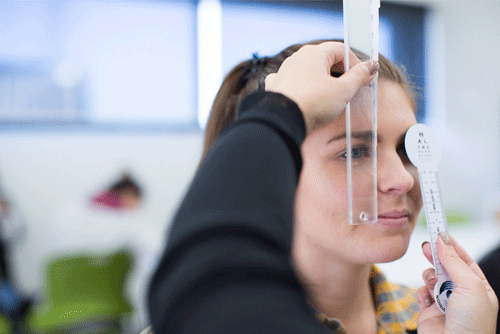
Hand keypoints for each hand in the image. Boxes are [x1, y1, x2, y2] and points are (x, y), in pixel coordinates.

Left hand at [264, 41, 378, 133]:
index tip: (364, 78)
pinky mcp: (276, 86)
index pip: (341, 50)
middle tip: (350, 87)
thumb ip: (358, 77)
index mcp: (314, 53)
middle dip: (340, 71)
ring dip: (321, 79)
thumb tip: (371, 66)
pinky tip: (305, 94)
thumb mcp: (343, 91)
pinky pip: (293, 81)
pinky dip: (302, 86)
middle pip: (325, 59)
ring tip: (330, 95)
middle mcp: (297, 58)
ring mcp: (285, 71)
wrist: (282, 121)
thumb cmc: (313, 104)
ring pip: (308, 70)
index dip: (356, 63)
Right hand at [417, 232, 497, 333]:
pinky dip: (421, 291)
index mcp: (478, 288)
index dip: (452, 245)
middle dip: (436, 257)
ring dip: (430, 277)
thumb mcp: (469, 286)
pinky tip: (427, 298)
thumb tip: (443, 241)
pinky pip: (421, 292)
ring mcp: (444, 302)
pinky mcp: (428, 310)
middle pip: (445, 266)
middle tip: (426, 245)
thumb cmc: (472, 325)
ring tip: (434, 285)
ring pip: (431, 277)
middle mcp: (462, 294)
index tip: (439, 231)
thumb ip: (454, 262)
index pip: (464, 260)